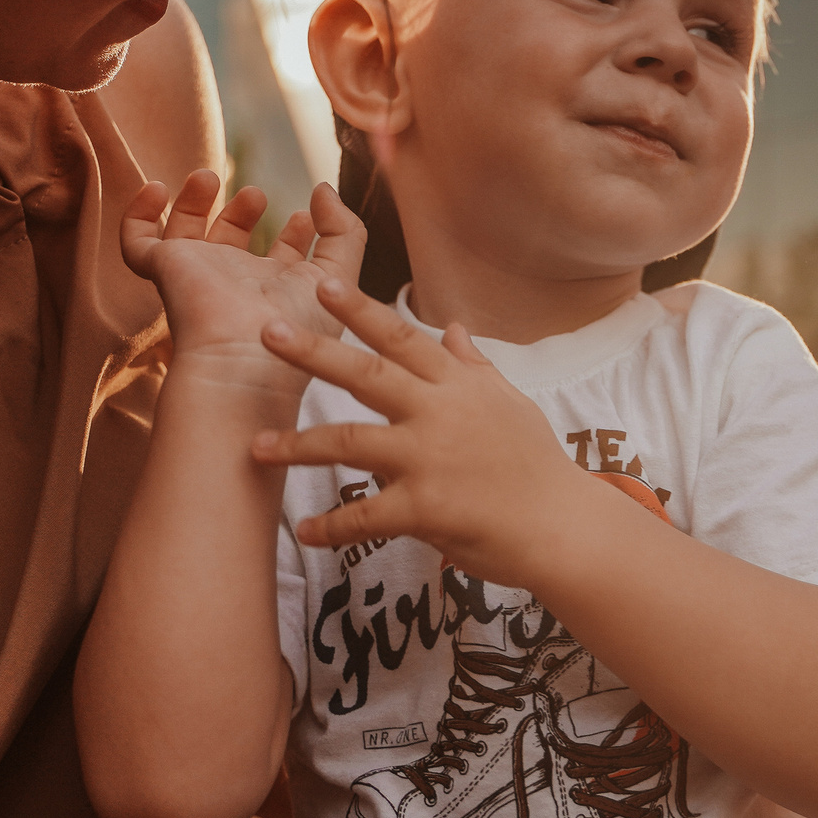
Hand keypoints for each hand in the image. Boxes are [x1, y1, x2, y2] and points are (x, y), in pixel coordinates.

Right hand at [120, 171, 364, 395]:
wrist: (246, 360)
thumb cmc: (297, 328)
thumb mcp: (339, 276)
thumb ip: (344, 230)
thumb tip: (324, 189)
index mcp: (277, 290)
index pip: (282, 257)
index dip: (295, 233)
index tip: (307, 213)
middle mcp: (236, 283)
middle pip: (231, 240)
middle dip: (243, 211)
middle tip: (258, 194)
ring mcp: (198, 275)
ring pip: (184, 233)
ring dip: (194, 201)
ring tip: (209, 177)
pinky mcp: (166, 270)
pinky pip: (137, 241)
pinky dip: (139, 214)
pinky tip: (156, 190)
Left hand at [250, 277, 609, 590]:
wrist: (562, 525)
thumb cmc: (535, 462)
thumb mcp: (509, 402)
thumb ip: (473, 365)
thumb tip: (454, 327)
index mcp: (456, 385)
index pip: (402, 338)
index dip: (362, 310)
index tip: (324, 285)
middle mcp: (438, 413)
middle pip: (365, 374)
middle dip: (313, 352)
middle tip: (266, 332)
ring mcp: (429, 459)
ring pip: (349, 442)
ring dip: (297, 445)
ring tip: (255, 448)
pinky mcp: (424, 508)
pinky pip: (364, 516)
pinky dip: (332, 526)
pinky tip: (304, 532)